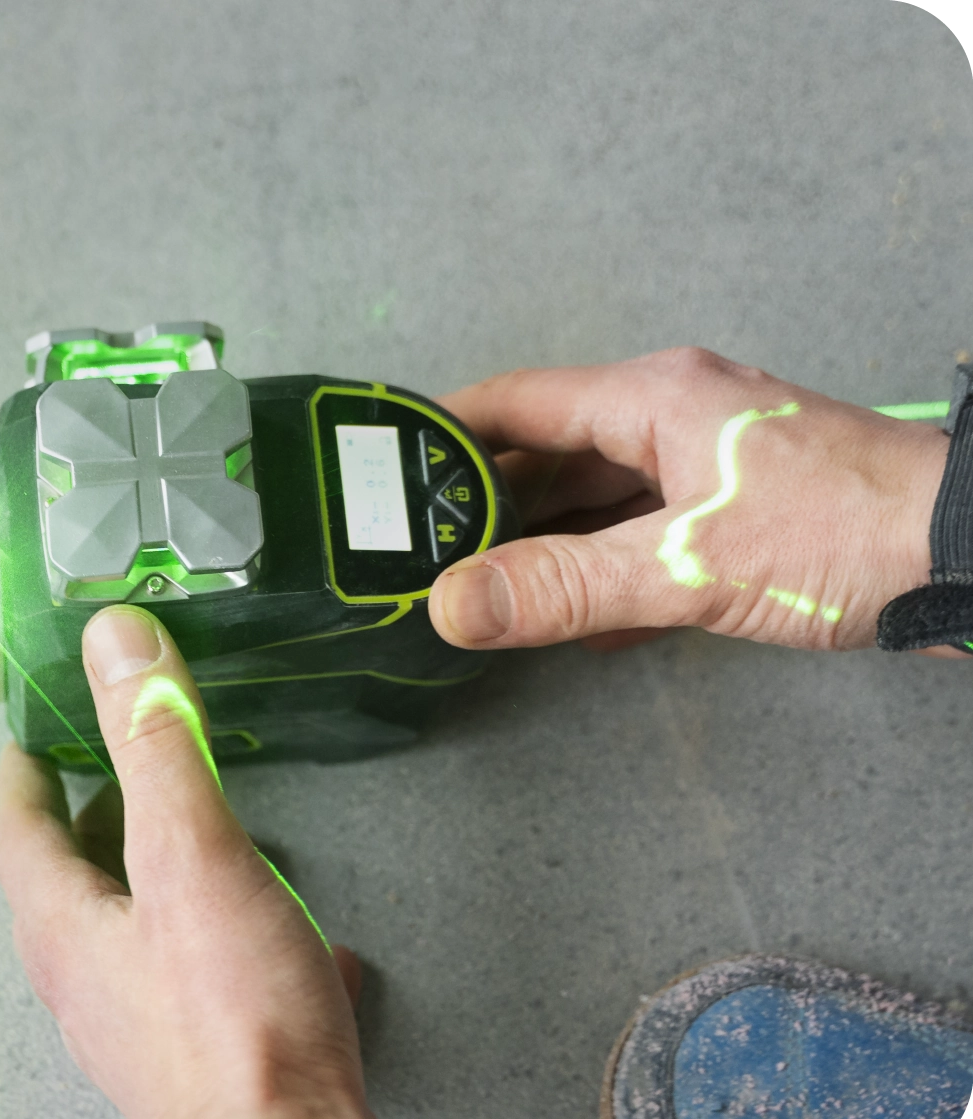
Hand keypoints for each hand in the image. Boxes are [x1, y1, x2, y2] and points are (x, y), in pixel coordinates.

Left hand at [0, 605, 399, 1118]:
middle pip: (70, 880)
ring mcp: (142, 1024)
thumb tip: (117, 645)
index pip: (21, 830)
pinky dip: (223, 932)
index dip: (25, 770)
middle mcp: (91, 981)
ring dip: (154, 873)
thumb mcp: (191, 854)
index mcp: (68, 927)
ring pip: (133, 927)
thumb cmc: (234, 1034)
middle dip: (91, 817)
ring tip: (191, 835)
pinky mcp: (201, 1055)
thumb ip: (156, 742)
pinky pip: (196, 974)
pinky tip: (278, 928)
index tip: (29, 734)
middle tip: (107, 770)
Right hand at [426, 346, 957, 654]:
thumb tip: (445, 605)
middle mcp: (674, 415)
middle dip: (483, 501)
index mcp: (651, 398)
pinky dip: (604, 570)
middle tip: (415, 552)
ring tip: (476, 590)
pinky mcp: (744, 511)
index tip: (379, 473)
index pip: (514, 402)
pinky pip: (646, 532)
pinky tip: (573, 622)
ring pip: (599, 497)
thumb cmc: (837, 535)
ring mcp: (711, 463)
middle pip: (550, 451)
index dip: (441, 433)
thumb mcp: (685, 565)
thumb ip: (561, 587)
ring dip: (544, 542)